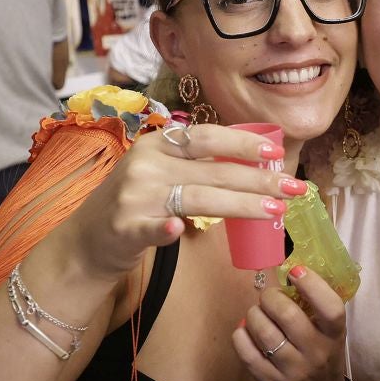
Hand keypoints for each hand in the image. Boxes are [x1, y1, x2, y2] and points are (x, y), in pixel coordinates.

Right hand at [51, 123, 301, 287]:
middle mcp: (145, 165)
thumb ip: (197, 165)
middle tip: (294, 188)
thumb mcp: (161, 173)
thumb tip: (255, 162)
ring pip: (196, 198)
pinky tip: (182, 231)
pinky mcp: (124, 229)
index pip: (206, 137)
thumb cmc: (135, 205)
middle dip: (259, 179)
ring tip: (276, 211)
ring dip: (241, 204)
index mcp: (156, 145)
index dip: (242, 143)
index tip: (275, 153)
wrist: (85, 242)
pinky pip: (150, 228)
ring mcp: (134, 197)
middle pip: (212, 170)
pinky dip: (165, 230)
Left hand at [234, 264, 348, 380]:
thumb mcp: (330, 337)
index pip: (331, 308)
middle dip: (270, 298)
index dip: (313, 285)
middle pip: (289, 315)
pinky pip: (247, 353)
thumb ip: (316, 311)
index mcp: (335, 337)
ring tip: (256, 314)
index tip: (296, 272)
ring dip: (254, 315)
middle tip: (267, 297)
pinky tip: (244, 331)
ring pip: (264, 332)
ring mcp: (293, 372)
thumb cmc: (323, 360)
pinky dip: (241, 336)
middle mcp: (317, 355)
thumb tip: (290, 273)